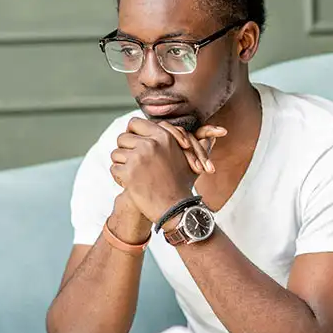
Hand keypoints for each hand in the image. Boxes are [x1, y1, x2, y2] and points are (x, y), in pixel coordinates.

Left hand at [109, 119, 223, 222]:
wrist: (177, 209)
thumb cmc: (184, 185)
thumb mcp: (193, 161)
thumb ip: (200, 144)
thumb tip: (218, 134)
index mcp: (163, 136)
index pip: (134, 123)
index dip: (131, 133)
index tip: (132, 143)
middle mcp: (150, 143)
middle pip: (122, 138)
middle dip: (125, 151)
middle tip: (130, 163)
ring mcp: (139, 158)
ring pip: (116, 154)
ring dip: (122, 165)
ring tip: (133, 176)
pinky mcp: (129, 173)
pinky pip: (114, 169)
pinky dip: (119, 178)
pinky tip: (131, 185)